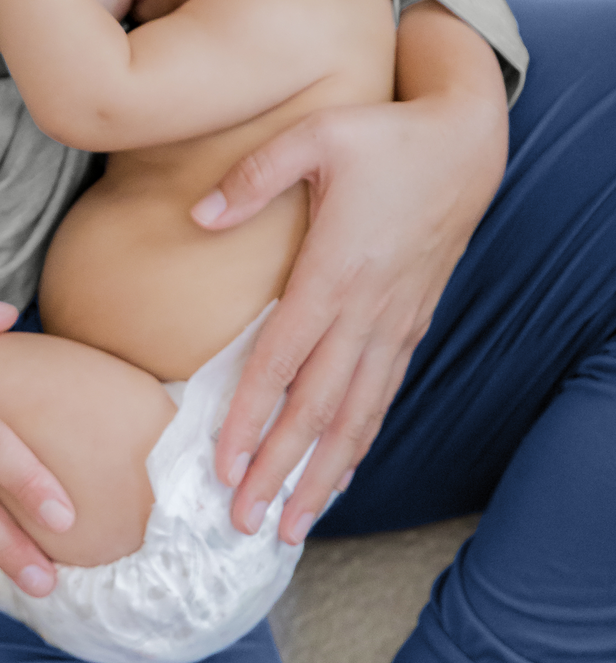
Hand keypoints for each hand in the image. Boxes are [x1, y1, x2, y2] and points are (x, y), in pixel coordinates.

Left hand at [202, 14, 507, 542]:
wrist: (466, 142)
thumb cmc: (383, 135)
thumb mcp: (313, 135)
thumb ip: (252, 177)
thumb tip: (196, 217)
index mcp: (334, 272)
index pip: (281, 362)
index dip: (248, 417)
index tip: (219, 464)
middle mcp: (367, 311)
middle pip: (315, 409)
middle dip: (278, 470)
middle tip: (243, 522)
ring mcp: (394, 323)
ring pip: (355, 416)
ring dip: (322, 475)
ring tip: (290, 527)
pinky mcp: (412, 323)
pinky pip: (382, 396)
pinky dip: (359, 442)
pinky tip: (338, 474)